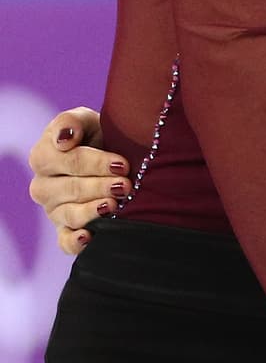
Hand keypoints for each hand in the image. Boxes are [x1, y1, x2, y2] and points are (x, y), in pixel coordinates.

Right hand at [28, 107, 132, 255]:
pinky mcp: (64, 230)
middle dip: (100, 186)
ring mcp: (53, 210)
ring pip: (69, 214)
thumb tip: (65, 138)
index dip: (95, 162)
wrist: (112, 155)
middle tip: (126, 185)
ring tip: (114, 205)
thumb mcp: (86, 120)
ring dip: (93, 211)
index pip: (67, 161)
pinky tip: (89, 237)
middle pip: (70, 189)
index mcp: (43, 156)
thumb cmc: (96, 135)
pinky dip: (75, 242)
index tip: (122, 163)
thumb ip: (71, 121)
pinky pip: (64, 242)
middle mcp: (43, 185)